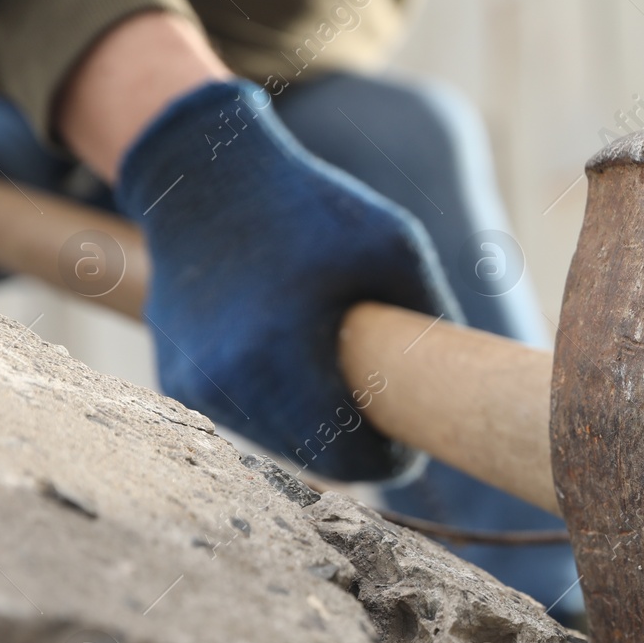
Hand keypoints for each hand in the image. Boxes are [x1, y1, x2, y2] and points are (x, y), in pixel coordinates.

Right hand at [114, 78, 459, 480]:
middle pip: (315, 458)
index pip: (346, 458)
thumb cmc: (306, 206)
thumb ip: (431, 309)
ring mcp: (198, 384)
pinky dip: (278, 410)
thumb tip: (464, 371)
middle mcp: (230, 380)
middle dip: (356, 452)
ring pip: (278, 444)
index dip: (386, 464)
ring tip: (345, 394)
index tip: (411, 451)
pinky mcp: (179, 379)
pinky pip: (245, 418)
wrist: (203, 178)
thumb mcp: (392, 244)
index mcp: (281, 354)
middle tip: (389, 428)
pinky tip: (297, 373)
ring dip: (316, 434)